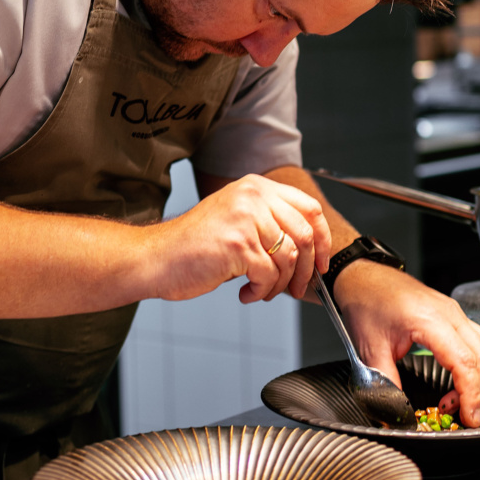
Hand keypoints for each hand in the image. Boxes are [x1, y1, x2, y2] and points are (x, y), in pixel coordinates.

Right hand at [150, 174, 331, 302]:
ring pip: (289, 258)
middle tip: (296, 288)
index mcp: (255, 187)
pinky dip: (262, 291)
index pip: (310, 208)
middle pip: (305, 234)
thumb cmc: (193, 247)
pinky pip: (269, 275)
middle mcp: (252, 196)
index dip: (323, 239)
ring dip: (280, 284)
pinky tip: (246, 292)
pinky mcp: (238, 244)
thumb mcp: (236, 221)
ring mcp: (245, 219)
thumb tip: (308, 253)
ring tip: (261, 290)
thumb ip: (269, 225)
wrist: (156, 259)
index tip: (321, 262)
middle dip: (306, 270)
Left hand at [333, 261, 479, 426]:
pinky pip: (476, 340)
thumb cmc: (366, 302)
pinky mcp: (452, 314)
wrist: (362, 276)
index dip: (471, 394)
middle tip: (465, 417)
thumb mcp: (370, 349)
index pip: (464, 362)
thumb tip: (395, 410)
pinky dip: (474, 363)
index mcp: (429, 320)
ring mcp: (453, 311)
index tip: (469, 417)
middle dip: (479, 392)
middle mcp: (449, 314)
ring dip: (479, 378)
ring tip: (459, 401)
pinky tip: (459, 378)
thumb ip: (385, 383)